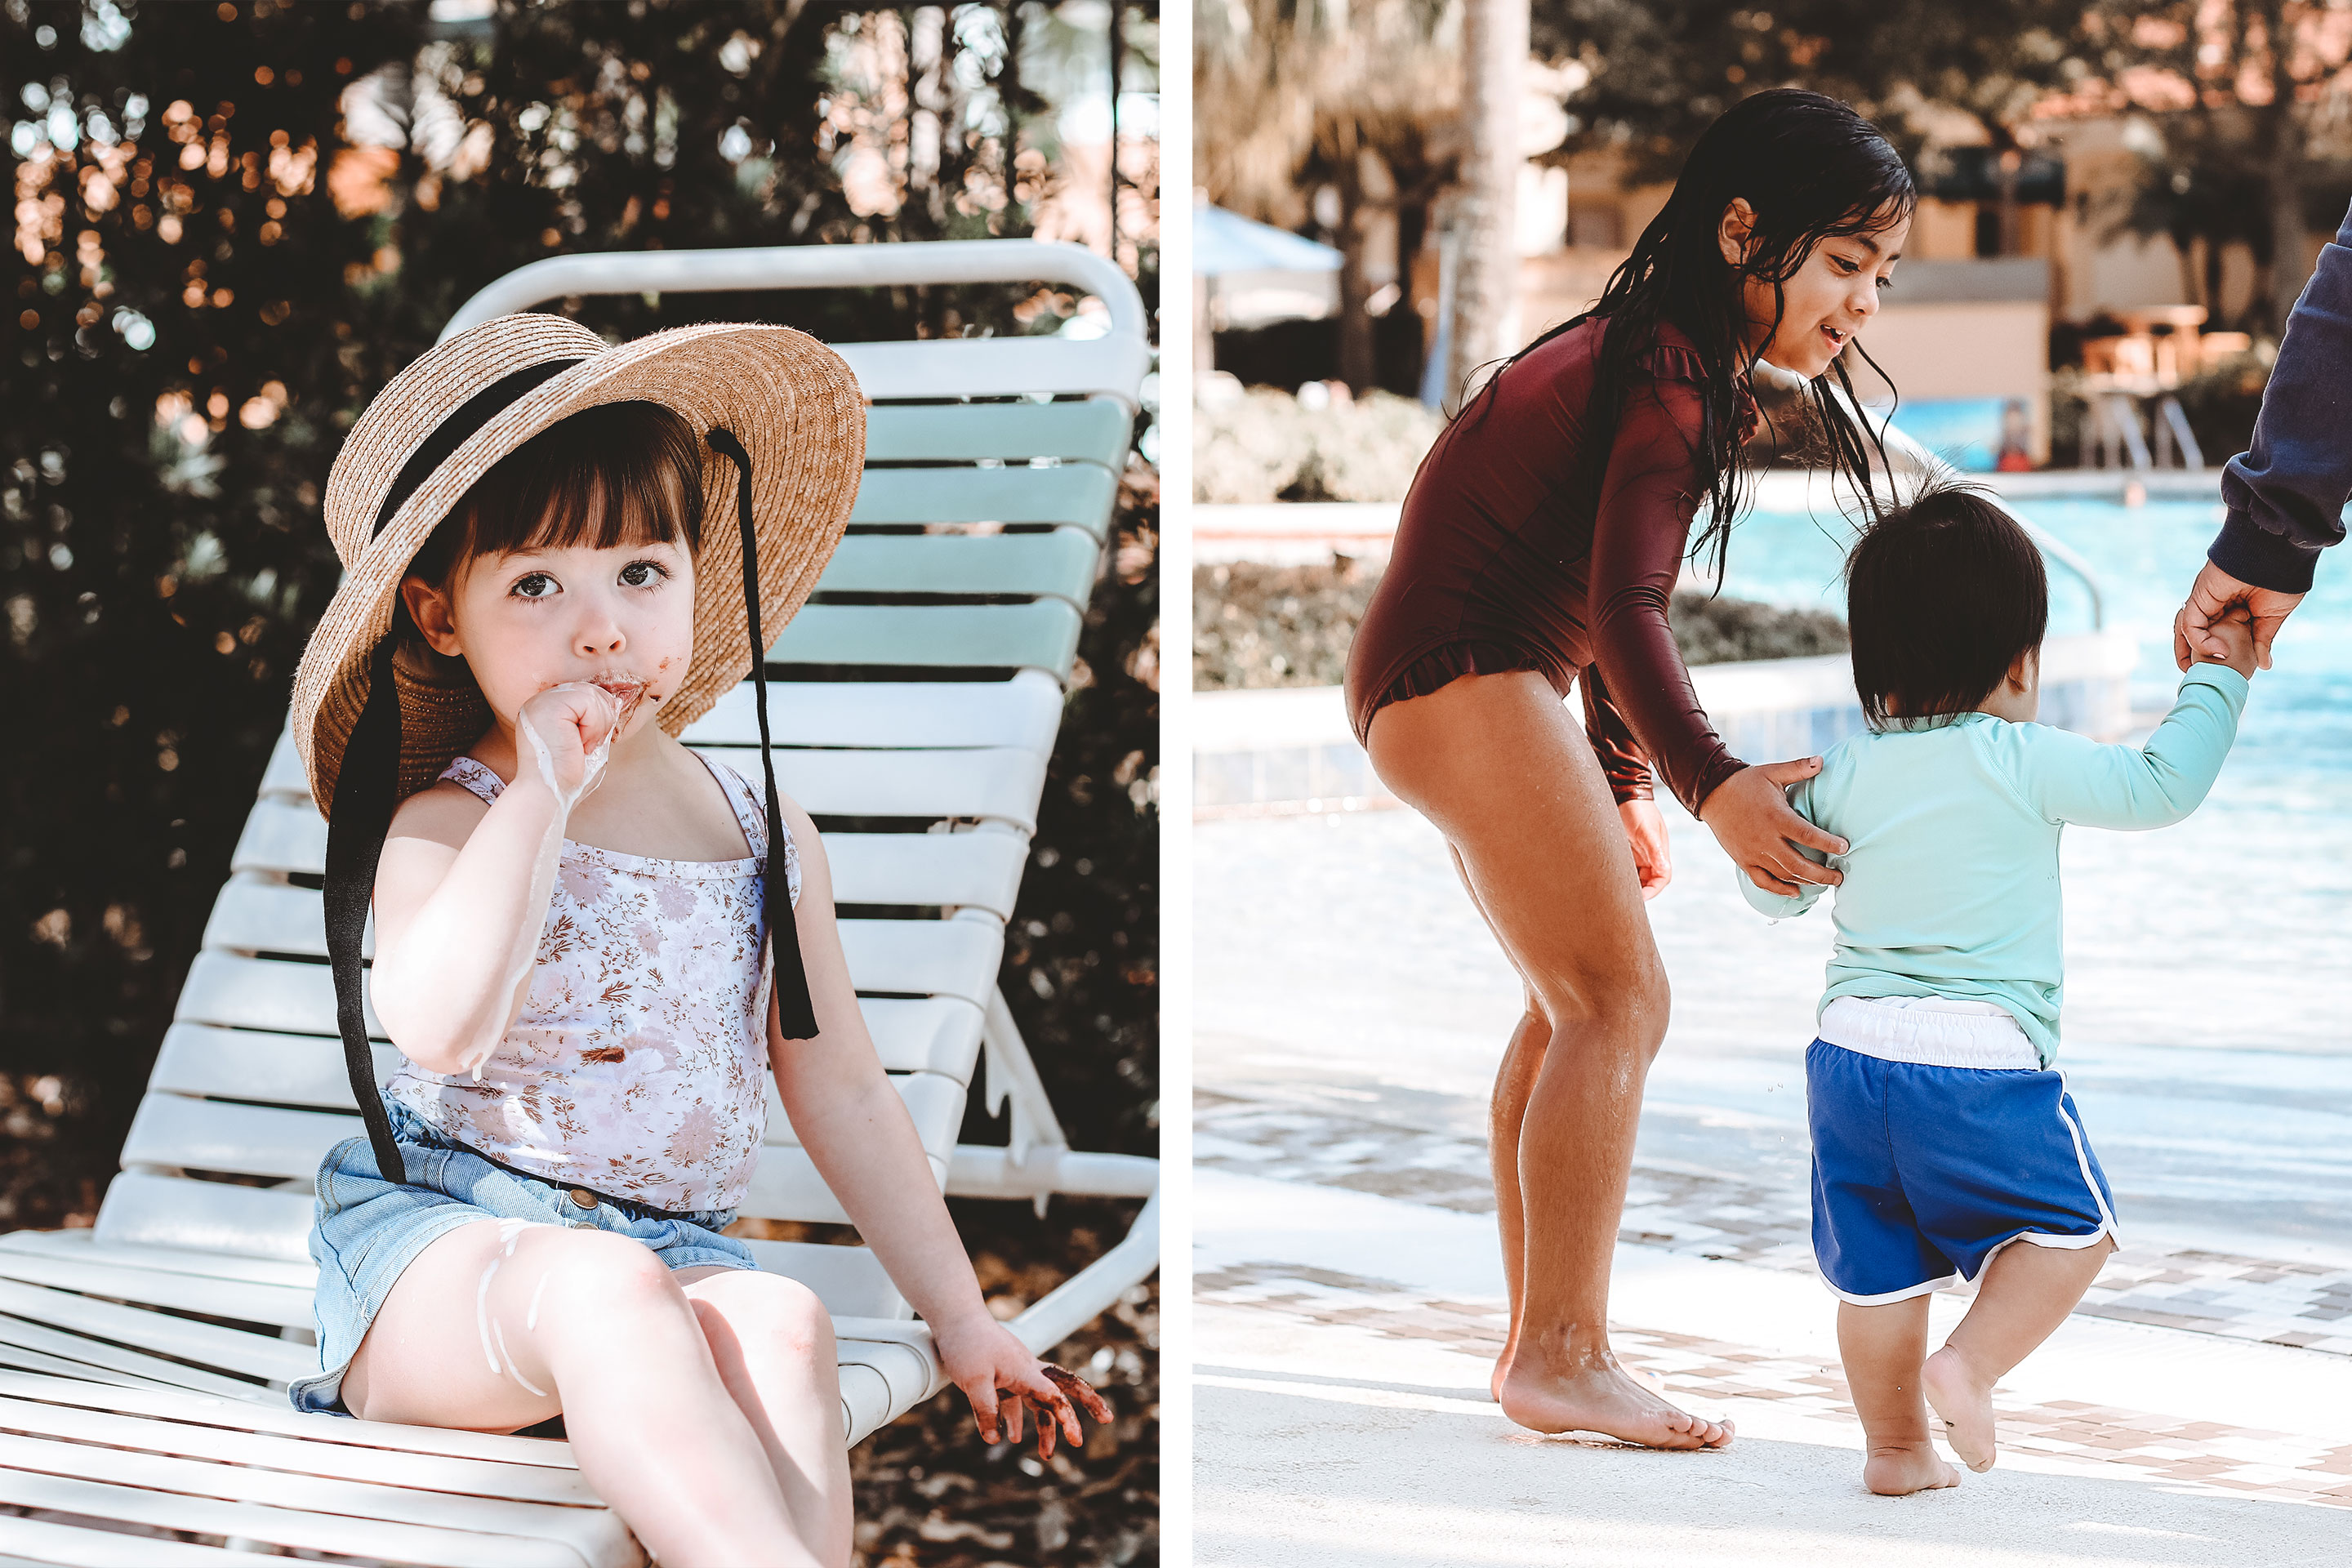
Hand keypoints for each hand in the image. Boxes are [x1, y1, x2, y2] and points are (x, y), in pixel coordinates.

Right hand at [515, 682, 622, 799]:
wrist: (549, 795)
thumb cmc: (568, 779)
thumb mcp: (589, 744)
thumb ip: (599, 722)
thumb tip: (616, 701)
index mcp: (546, 710)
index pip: (584, 695)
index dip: (599, 717)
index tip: (590, 744)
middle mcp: (540, 702)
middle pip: (590, 691)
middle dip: (602, 720)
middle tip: (587, 748)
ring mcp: (541, 702)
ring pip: (591, 694)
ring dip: (598, 726)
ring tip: (581, 748)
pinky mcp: (548, 706)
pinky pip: (588, 701)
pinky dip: (594, 726)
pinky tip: (579, 745)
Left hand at [935, 1315, 1112, 1460]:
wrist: (956, 1317)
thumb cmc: (967, 1345)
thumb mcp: (973, 1381)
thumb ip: (986, 1411)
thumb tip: (995, 1439)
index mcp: (1026, 1371)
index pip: (1054, 1397)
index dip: (1067, 1419)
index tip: (1076, 1439)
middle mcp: (1028, 1370)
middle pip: (1066, 1388)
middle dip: (1089, 1403)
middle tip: (1108, 1418)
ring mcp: (1018, 1370)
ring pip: (1040, 1401)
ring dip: (1045, 1426)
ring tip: (1047, 1454)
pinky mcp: (1004, 1372)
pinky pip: (1017, 1398)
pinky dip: (1017, 1417)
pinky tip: (1011, 1436)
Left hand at [1618, 798, 1671, 899]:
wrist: (1623, 791)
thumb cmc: (1636, 808)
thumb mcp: (1645, 830)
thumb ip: (1654, 849)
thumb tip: (1664, 869)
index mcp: (1659, 851)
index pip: (1662, 878)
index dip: (1653, 891)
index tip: (1641, 899)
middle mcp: (1650, 854)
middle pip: (1650, 880)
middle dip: (1641, 891)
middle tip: (1625, 900)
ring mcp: (1638, 852)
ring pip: (1637, 876)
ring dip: (1631, 885)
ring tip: (1616, 892)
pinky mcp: (1624, 849)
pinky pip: (1625, 868)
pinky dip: (1621, 875)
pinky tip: (1610, 880)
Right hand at [1697, 759, 1846, 896]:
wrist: (1713, 794)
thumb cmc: (1746, 783)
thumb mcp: (1773, 772)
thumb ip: (1799, 768)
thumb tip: (1822, 760)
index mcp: (1776, 817)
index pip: (1808, 836)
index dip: (1829, 844)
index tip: (1845, 847)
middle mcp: (1765, 839)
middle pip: (1799, 865)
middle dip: (1823, 874)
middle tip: (1839, 877)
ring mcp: (1754, 853)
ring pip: (1784, 875)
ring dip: (1806, 882)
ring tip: (1823, 883)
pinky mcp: (1744, 860)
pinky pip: (1763, 881)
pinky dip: (1780, 890)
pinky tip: (1795, 892)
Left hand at [2174, 560, 2302, 671]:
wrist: (2279, 555)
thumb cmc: (2281, 580)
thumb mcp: (2272, 618)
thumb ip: (2262, 640)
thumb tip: (2264, 665)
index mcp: (2231, 608)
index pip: (2213, 633)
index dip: (2212, 653)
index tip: (2221, 671)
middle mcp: (2214, 604)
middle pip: (2193, 633)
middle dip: (2191, 656)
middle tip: (2198, 675)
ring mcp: (2205, 599)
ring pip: (2186, 630)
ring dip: (2188, 652)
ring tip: (2199, 670)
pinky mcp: (2200, 596)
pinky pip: (2191, 623)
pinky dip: (2201, 641)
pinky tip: (2220, 650)